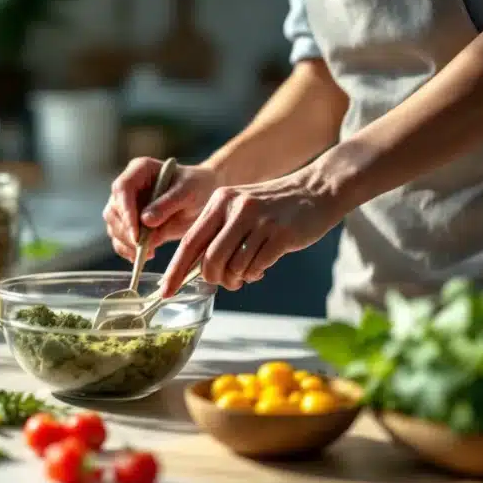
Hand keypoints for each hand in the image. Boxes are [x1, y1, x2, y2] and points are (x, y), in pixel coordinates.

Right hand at [103, 158, 219, 261]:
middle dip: (126, 232)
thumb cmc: (197, 186)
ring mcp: (126, 205)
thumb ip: (168, 204)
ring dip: (126, 243)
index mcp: (139, 170)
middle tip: (143, 248)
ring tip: (148, 253)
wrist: (204, 196)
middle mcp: (128, 186)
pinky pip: (120, 239)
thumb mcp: (189, 192)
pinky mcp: (130, 223)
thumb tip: (145, 221)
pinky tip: (144, 256)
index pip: (122, 189)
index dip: (126, 212)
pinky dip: (128, 250)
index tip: (136, 234)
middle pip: (113, 210)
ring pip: (114, 226)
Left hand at [160, 170, 346, 294]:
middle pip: (209, 259)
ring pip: (233, 267)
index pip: (190, 241)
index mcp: (220, 201)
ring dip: (237, 279)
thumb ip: (217, 233)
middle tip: (224, 282)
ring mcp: (260, 220)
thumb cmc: (273, 207)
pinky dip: (254, 274)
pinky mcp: (281, 234)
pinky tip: (261, 268)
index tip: (165, 292)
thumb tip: (196, 271)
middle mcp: (236, 208)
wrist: (317, 190)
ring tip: (246, 273)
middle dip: (213, 279)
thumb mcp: (239, 208)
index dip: (175, 271)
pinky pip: (256, 267)